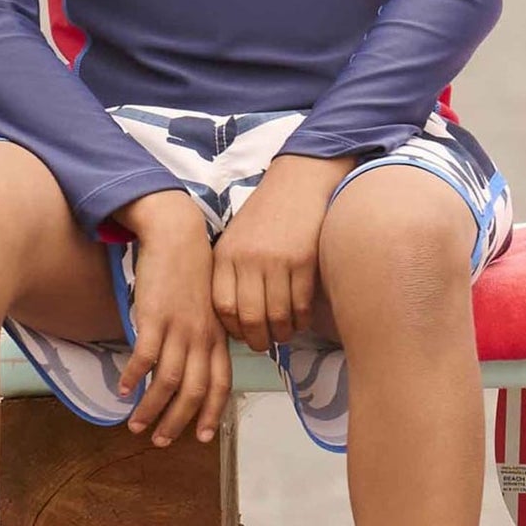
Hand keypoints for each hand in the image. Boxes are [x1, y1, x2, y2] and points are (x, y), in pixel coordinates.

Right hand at [112, 188, 231, 446]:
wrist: (178, 236)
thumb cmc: (190, 272)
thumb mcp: (207, 307)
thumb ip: (205, 336)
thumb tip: (194, 363)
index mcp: (217, 337)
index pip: (220, 384)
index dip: (211, 413)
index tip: (201, 437)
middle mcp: (202, 337)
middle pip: (194, 391)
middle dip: (177, 422)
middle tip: (160, 441)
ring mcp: (178, 328)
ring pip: (168, 381)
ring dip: (151, 409)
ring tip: (136, 425)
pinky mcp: (154, 317)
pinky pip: (144, 357)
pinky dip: (133, 377)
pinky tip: (122, 390)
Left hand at [211, 154, 355, 350]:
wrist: (299, 181)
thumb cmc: (267, 214)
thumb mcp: (237, 238)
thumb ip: (232, 271)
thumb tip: (235, 317)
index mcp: (226, 255)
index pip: (222, 307)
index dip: (233, 329)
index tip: (243, 334)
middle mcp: (248, 260)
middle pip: (250, 317)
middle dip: (258, 339)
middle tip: (265, 344)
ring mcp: (276, 261)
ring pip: (277, 316)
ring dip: (283, 333)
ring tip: (285, 333)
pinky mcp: (303, 260)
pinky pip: (301, 305)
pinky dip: (302, 320)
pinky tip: (301, 320)